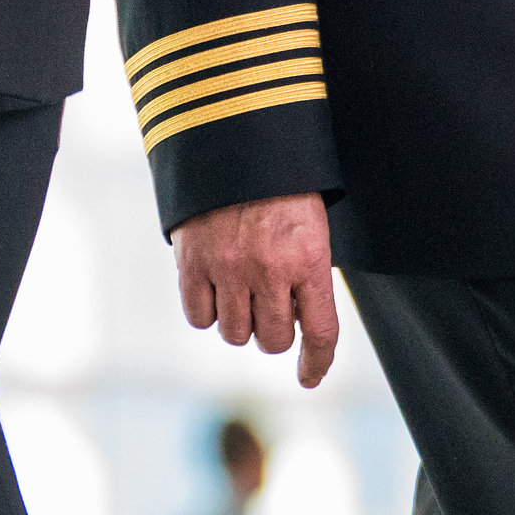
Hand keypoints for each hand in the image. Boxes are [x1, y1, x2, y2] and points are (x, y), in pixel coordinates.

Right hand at [172, 192, 342, 387]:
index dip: (317, 363)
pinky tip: (212, 288)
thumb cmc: (279, 186)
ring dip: (238, 322)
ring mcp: (228, 266)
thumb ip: (306, 276)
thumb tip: (294, 327)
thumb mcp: (309, 227)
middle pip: (272, 340)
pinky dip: (206, 311)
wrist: (231, 137)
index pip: (321, 332)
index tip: (308, 377)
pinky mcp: (193, 261)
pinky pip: (198, 317)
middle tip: (267, 306)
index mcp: (309, 259)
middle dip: (272, 332)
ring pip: (234, 333)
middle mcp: (270, 268)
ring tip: (239, 292)